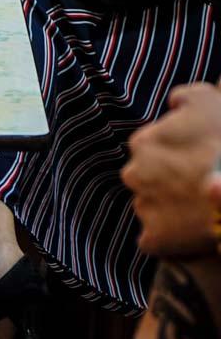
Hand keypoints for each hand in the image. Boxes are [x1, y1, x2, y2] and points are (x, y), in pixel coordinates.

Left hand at [122, 83, 220, 256]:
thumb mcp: (205, 98)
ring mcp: (143, 208)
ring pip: (150, 208)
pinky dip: (169, 239)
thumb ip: (181, 97)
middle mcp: (134, 174)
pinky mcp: (155, 239)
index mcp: (142, 143)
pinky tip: (191, 232)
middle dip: (166, 183)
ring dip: (168, 210)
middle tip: (196, 187)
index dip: (175, 157)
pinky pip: (155, 241)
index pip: (150, 150)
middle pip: (146, 179)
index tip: (195, 163)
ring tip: (197, 209)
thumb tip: (173, 105)